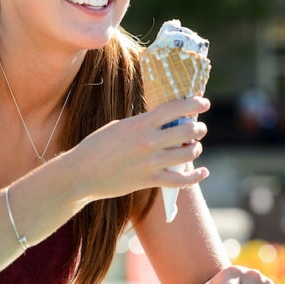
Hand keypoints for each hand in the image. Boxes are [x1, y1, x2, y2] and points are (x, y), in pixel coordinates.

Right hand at [63, 97, 210, 201]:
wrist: (81, 174)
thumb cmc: (97, 146)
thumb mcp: (119, 126)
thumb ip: (142, 123)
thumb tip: (164, 121)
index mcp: (140, 123)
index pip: (174, 108)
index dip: (193, 103)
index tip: (204, 102)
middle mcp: (148, 141)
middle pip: (187, 131)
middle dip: (198, 128)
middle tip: (199, 128)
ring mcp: (150, 162)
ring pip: (187, 154)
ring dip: (196, 148)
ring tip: (194, 147)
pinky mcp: (149, 180)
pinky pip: (180, 180)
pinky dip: (195, 176)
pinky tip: (203, 171)